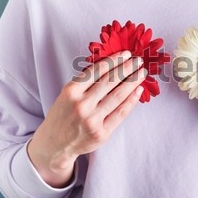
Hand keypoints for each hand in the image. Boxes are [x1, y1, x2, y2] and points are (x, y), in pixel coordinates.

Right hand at [28, 51, 146, 186]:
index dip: (114, 60)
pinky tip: (139, 90)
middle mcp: (81, 105)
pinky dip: (131, 100)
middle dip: (127, 68)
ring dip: (133, 81)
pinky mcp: (102, 133)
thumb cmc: (64, 115)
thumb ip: (86, 82)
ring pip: (118, 95)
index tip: (126, 53)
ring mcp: (92, 120)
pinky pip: (120, 113)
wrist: (55, 144)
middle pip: (110, 81)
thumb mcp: (68, 94)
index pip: (97, 70)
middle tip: (139, 60)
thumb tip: (112, 64)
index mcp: (71, 91)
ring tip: (142, 72)